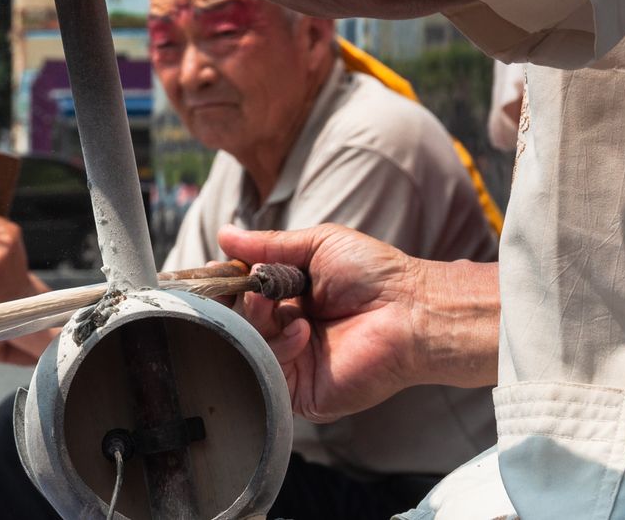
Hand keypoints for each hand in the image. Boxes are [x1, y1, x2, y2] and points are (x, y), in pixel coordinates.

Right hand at [219, 223, 429, 423]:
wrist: (410, 309)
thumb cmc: (374, 274)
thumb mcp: (316, 245)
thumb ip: (268, 244)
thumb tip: (225, 232)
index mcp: (289, 300)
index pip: (241, 296)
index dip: (225, 285)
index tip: (213, 271)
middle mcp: (287, 332)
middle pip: (237, 322)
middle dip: (235, 301)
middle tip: (242, 284)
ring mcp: (294, 364)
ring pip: (247, 346)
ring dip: (255, 319)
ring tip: (274, 301)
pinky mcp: (302, 392)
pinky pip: (269, 372)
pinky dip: (279, 346)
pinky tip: (302, 330)